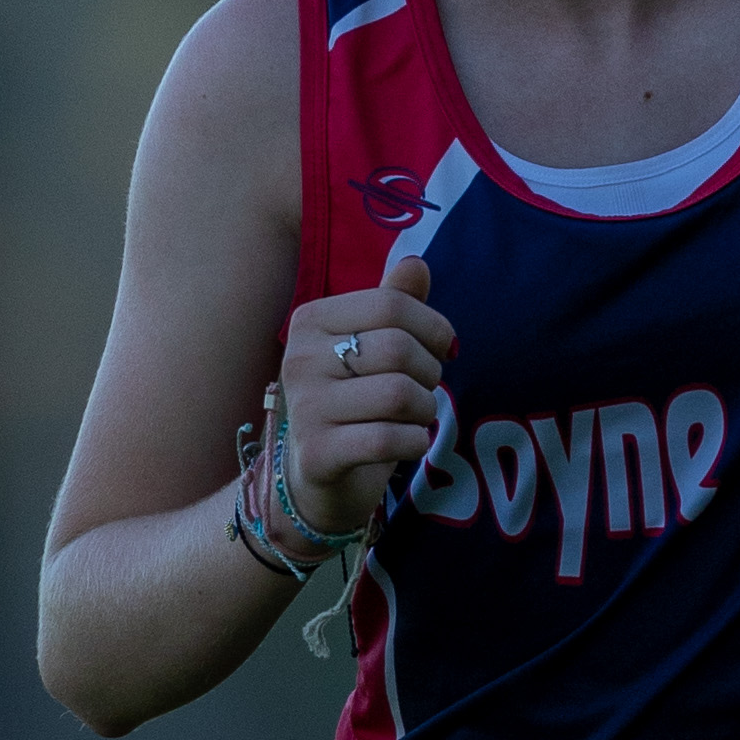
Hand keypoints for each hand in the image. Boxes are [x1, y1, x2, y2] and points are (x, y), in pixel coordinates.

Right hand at [280, 249, 454, 536]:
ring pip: (399, 395)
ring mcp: (305, 408)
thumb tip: (416, 262)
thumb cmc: (352, 401)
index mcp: (311, 320)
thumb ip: (392, 304)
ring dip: (425, 410)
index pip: (391, 304)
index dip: (433, 327)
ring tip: (416, 417)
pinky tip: (409, 443)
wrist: (316, 477)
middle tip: (423, 390)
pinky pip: (389, 440)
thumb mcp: (370, 346)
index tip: (440, 349)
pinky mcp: (317, 454)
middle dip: (430, 373)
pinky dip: (415, 442)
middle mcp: (299, 359)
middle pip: (398, 349)